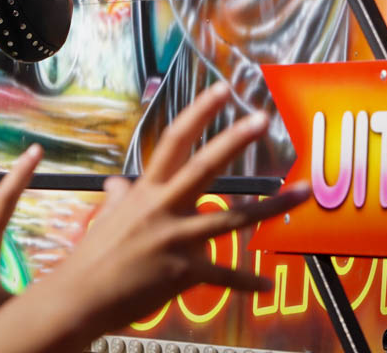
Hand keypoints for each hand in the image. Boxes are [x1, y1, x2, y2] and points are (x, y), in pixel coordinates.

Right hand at [34, 83, 311, 339]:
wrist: (82, 296)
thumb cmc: (93, 255)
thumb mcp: (107, 217)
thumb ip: (120, 197)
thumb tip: (119, 183)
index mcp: (146, 190)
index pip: (174, 141)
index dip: (198, 113)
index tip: (222, 90)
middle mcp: (163, 208)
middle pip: (204, 167)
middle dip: (234, 140)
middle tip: (262, 118)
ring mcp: (177, 240)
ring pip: (233, 218)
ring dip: (273, 206)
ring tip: (303, 191)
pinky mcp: (185, 272)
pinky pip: (224, 275)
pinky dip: (247, 282)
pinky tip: (266, 285)